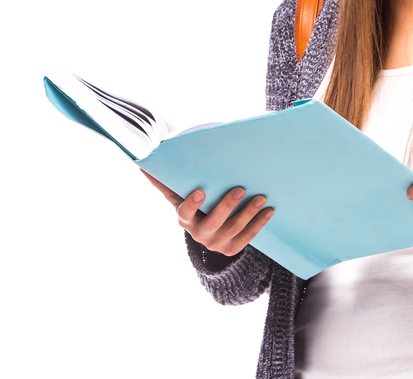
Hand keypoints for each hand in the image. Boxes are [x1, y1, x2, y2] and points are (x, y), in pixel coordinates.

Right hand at [142, 170, 273, 255]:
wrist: (208, 232)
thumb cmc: (193, 204)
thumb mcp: (178, 194)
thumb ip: (164, 181)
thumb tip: (143, 164)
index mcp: (184, 219)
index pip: (185, 213)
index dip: (192, 204)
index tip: (200, 191)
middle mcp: (199, 234)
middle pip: (213, 222)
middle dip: (226, 206)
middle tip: (240, 189)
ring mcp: (216, 244)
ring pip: (233, 230)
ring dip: (248, 214)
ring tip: (261, 197)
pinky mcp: (232, 249)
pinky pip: (247, 238)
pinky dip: (259, 224)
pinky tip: (269, 211)